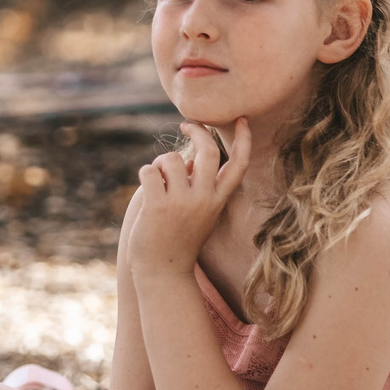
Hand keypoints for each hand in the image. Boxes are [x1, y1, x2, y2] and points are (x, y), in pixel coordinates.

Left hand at [126, 118, 248, 275]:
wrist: (163, 272)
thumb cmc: (178, 239)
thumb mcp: (199, 212)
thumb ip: (198, 186)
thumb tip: (187, 159)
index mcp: (218, 200)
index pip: (239, 165)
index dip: (244, 139)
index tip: (243, 118)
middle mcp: (205, 198)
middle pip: (208, 150)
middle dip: (197, 130)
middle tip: (186, 124)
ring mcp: (182, 202)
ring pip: (171, 158)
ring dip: (161, 163)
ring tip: (158, 181)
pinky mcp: (158, 205)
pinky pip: (149, 170)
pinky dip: (146, 175)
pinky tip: (148, 191)